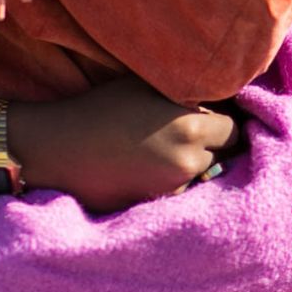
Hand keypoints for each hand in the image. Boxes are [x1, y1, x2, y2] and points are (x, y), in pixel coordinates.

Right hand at [7, 77, 238, 213]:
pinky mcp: (158, 206)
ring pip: (202, 175)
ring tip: (161, 150)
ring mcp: (174, 188)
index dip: (221, 122)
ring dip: (191, 164)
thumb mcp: (145, 86)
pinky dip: (172, 182)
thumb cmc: (99, 110)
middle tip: (183, 133)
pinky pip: (180, 192)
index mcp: (191, 127)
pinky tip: (147, 169)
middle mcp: (189, 161)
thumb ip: (186, 91)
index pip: (234, 129)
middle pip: (222, 155)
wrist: (57, 151)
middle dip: (210, 145)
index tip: (207, 117)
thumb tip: (217, 91)